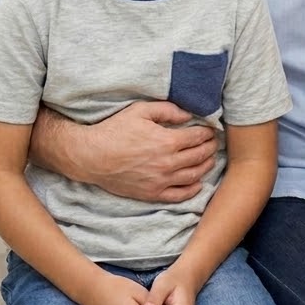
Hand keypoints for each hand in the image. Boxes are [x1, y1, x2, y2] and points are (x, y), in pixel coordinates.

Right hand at [35, 100, 217, 202]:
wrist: (92, 156)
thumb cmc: (115, 130)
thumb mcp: (141, 111)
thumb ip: (168, 110)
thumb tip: (189, 114)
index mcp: (167, 141)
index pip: (198, 137)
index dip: (208, 132)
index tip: (210, 129)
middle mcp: (168, 163)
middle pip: (200, 156)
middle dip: (210, 147)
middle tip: (213, 142)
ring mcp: (160, 181)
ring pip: (194, 176)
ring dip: (206, 166)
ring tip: (209, 159)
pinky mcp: (152, 193)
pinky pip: (178, 195)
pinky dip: (192, 190)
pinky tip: (197, 183)